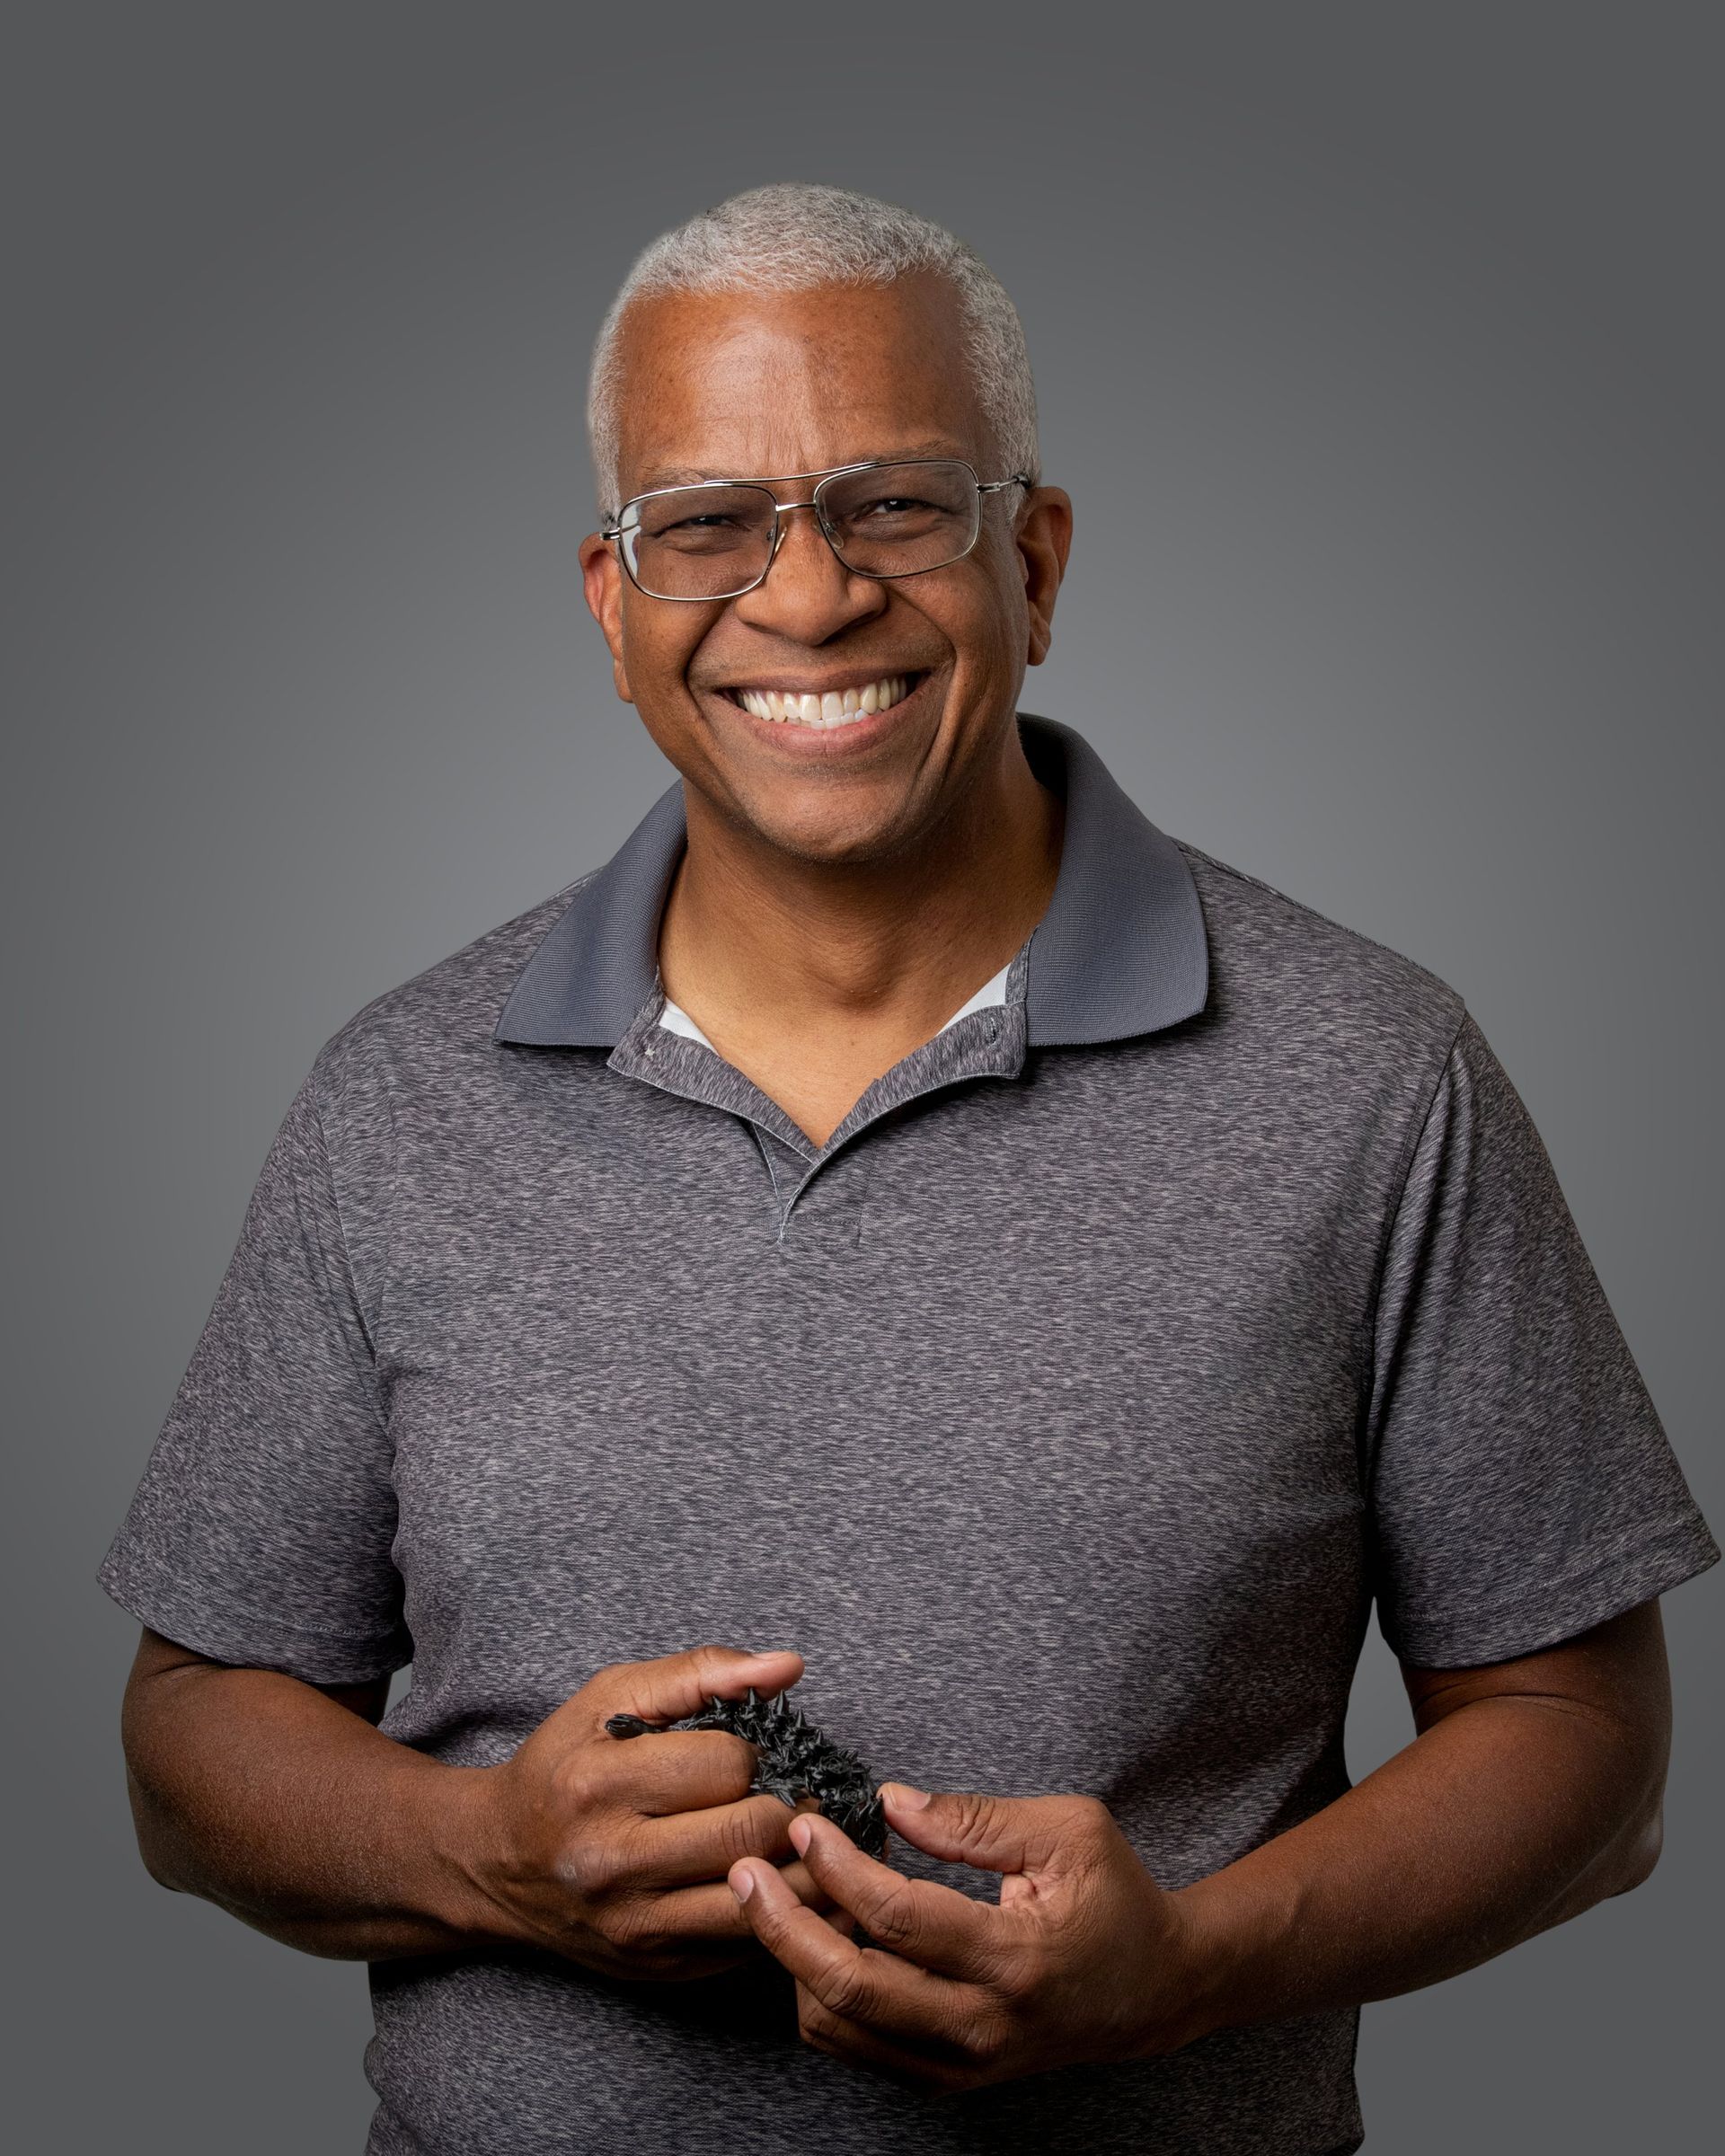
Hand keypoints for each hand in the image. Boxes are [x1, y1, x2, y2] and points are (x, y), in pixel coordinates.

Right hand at [469, 1643, 855, 1981]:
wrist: (498, 1861)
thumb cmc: (563, 1766)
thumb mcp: (611, 1697)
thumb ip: (700, 1673)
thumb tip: (788, 1666)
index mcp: (600, 1784)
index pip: (726, 1765)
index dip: (761, 1751)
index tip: (764, 1751)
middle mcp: (613, 1862)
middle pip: (749, 1833)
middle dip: (794, 1807)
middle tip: (807, 1792)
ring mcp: (636, 1924)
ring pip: (760, 1901)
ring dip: (805, 1865)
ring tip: (814, 1834)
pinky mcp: (656, 1966)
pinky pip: (746, 1943)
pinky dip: (782, 1909)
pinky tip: (788, 1879)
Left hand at [727, 1783, 1207, 2092]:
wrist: (1156, 1990)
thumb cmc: (1115, 1897)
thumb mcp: (1066, 1832)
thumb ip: (973, 1820)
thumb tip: (888, 1803)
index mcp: (1015, 1961)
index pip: (897, 1918)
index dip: (838, 1868)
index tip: (804, 1825)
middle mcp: (982, 2027)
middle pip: (848, 1989)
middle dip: (782, 1925)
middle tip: (748, 1871)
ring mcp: (961, 2064)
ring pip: (837, 2027)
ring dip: (796, 1961)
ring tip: (785, 1897)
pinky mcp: (946, 2078)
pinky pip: (854, 2046)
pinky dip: (819, 1994)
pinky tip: (820, 1937)